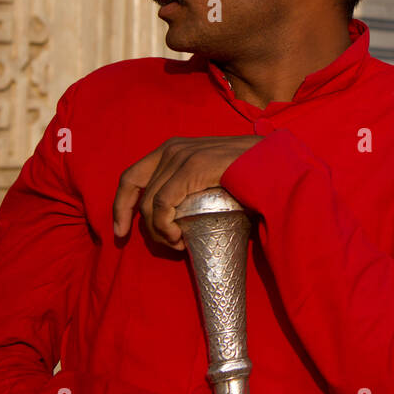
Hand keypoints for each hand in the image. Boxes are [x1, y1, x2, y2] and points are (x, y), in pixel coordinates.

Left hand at [112, 135, 263, 250]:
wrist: (273, 161)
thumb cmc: (247, 173)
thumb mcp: (208, 176)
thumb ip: (188, 186)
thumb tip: (170, 217)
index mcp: (172, 148)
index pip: (130, 178)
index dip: (121, 206)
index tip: (120, 233)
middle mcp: (171, 148)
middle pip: (136, 193)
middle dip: (144, 226)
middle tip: (166, 245)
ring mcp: (180, 156)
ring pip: (150, 204)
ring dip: (160, 232)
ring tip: (179, 243)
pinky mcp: (191, 168)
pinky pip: (163, 205)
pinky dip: (165, 227)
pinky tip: (180, 238)